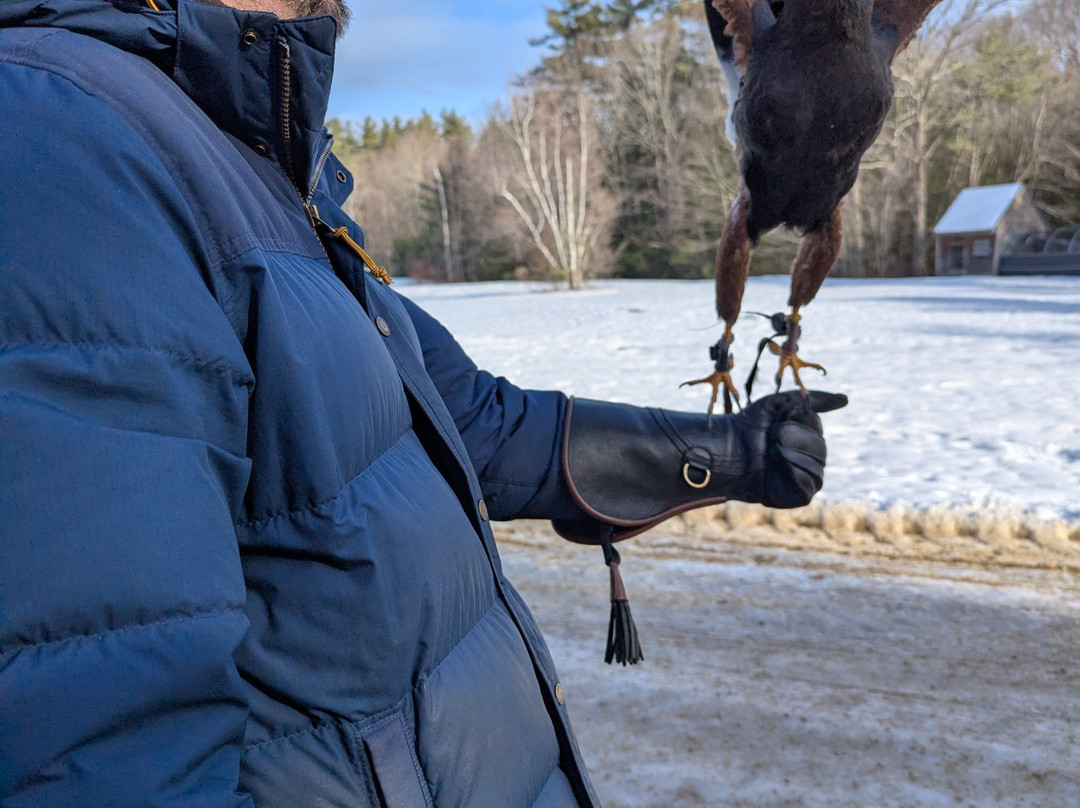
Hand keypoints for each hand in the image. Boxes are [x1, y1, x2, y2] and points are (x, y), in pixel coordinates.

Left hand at [735, 390, 847, 508]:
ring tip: (772, 450)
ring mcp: (808, 477)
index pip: (816, 424)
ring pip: (817, 466)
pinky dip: (794, 472)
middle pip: (820, 446)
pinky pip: (810, 485)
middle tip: (773, 436)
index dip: (796, 419)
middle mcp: (812, 457)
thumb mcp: (780, 403)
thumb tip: (846, 400)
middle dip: (794, 436)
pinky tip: (778, 465)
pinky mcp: (800, 496)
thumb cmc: (750, 427)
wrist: (727, 451)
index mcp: (808, 434)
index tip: (776, 419)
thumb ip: (813, 400)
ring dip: (791, 453)